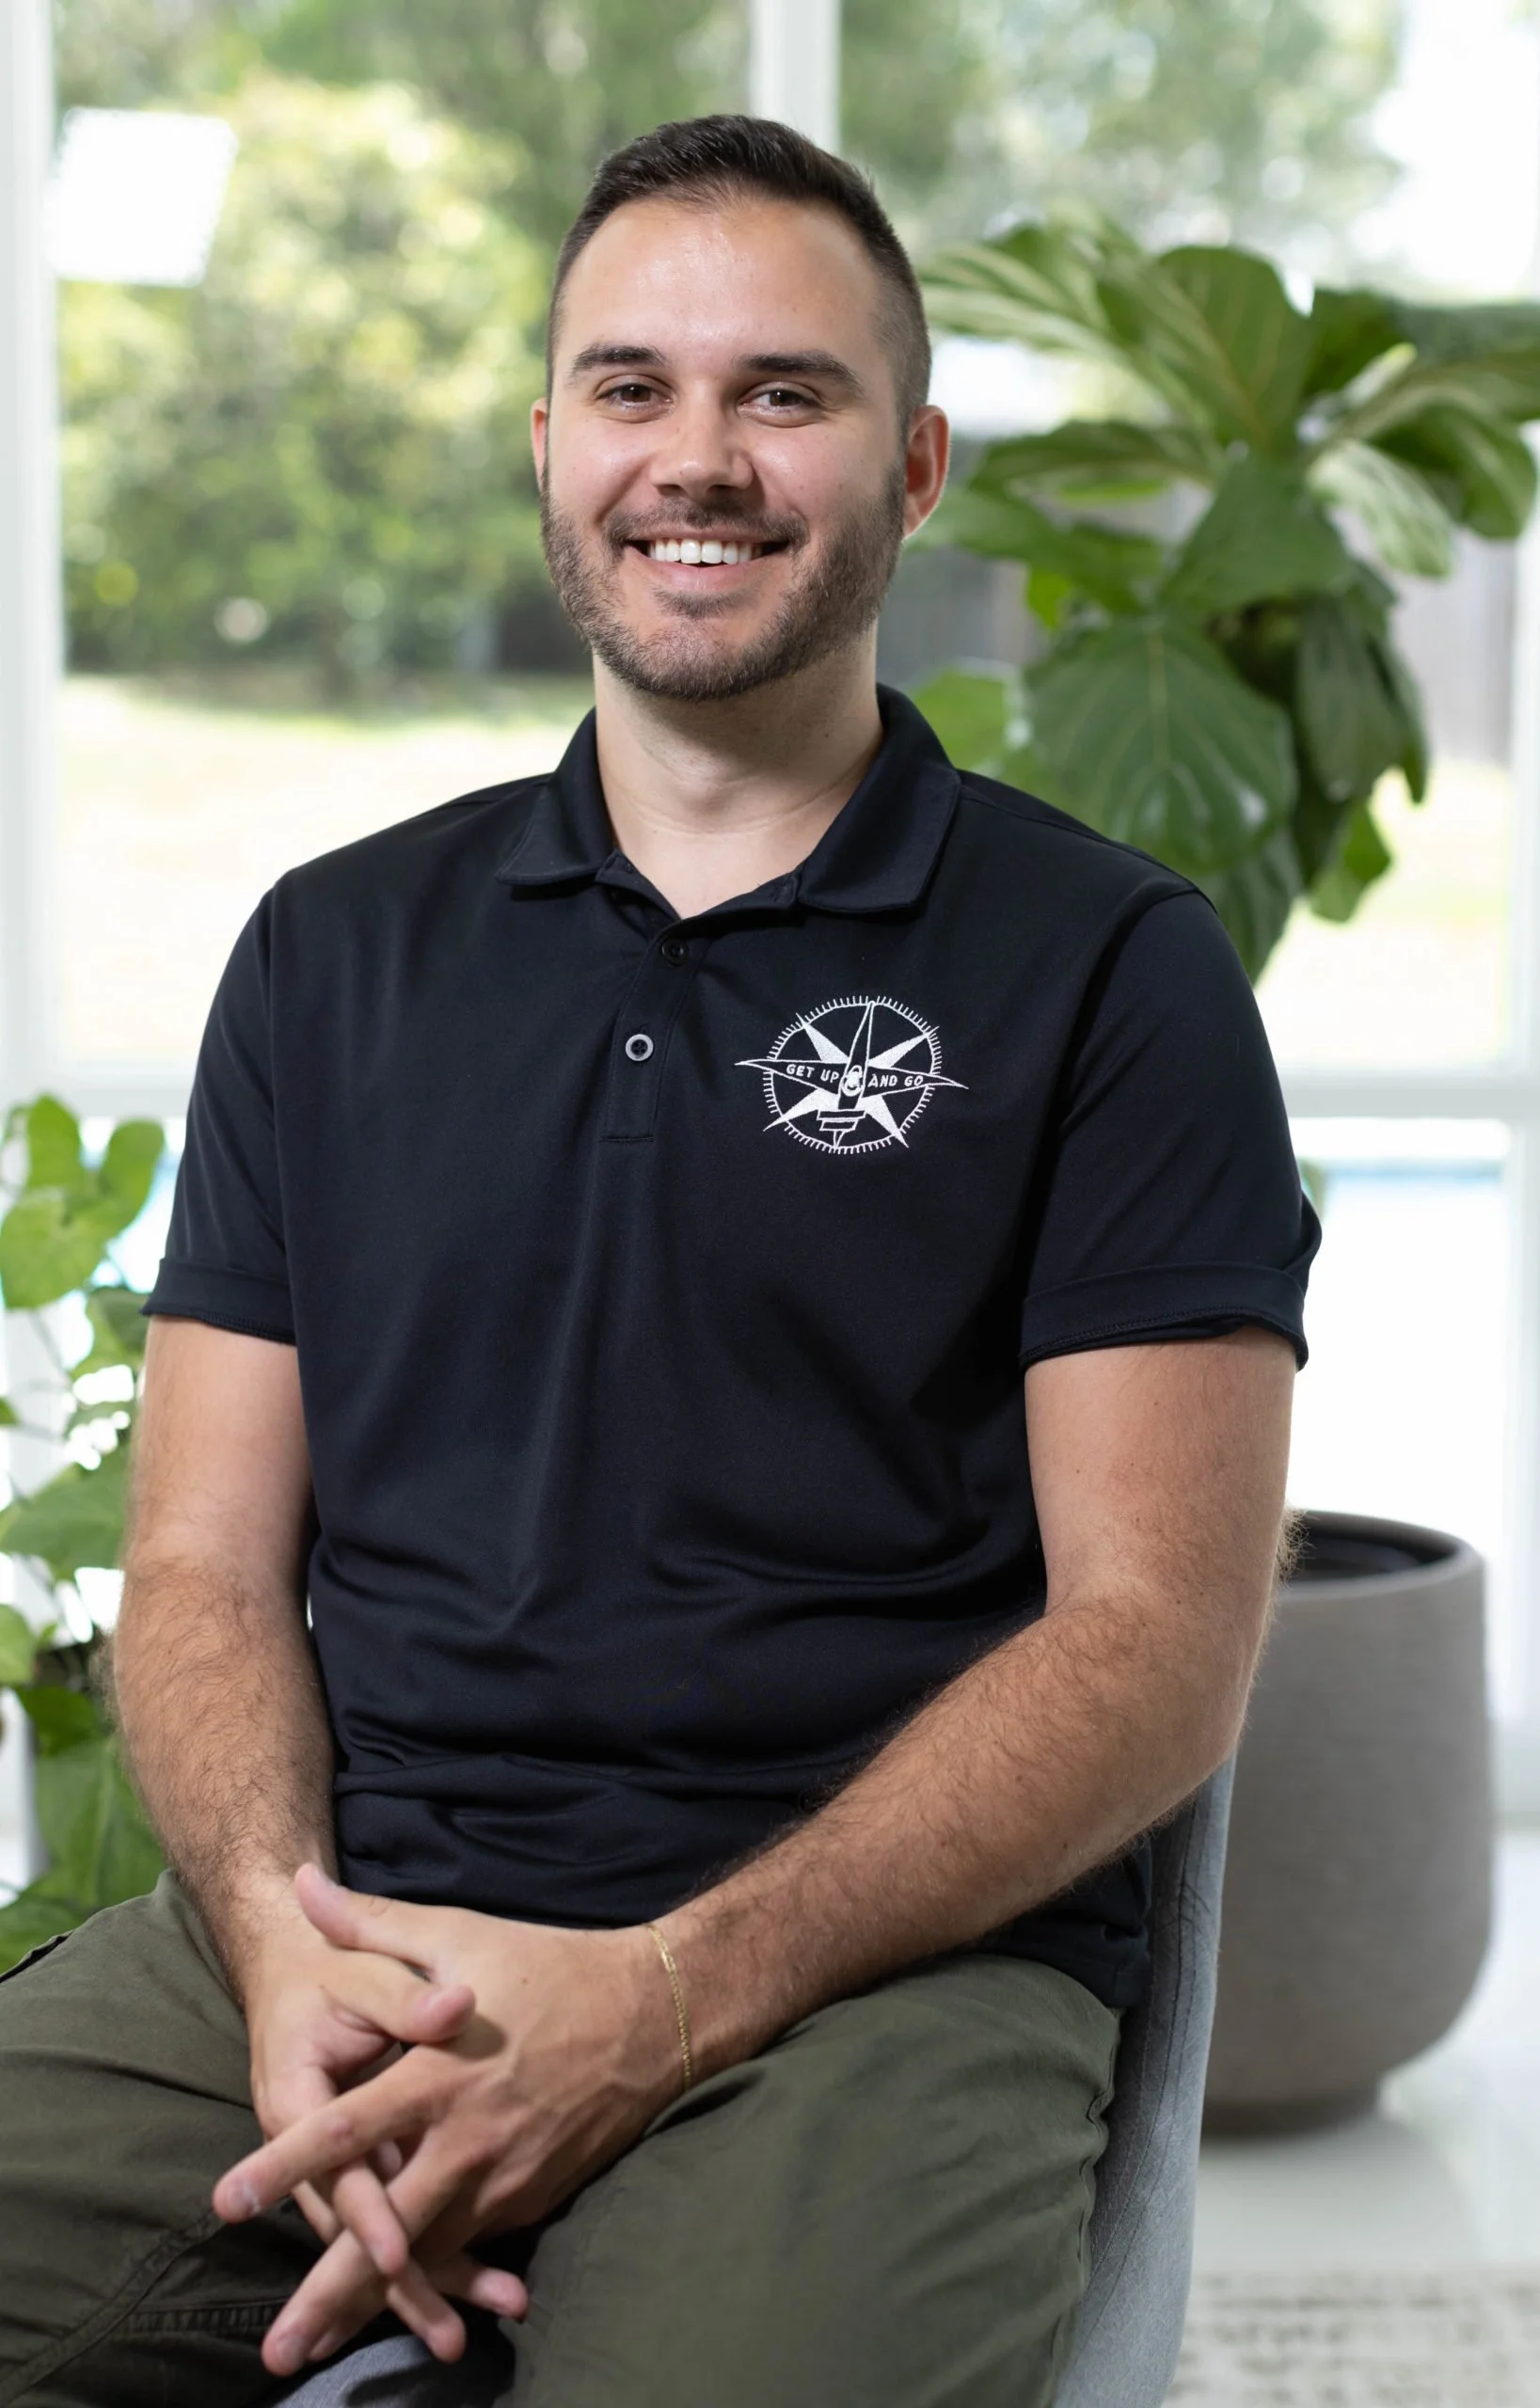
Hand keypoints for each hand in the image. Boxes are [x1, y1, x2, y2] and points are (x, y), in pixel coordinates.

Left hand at [215, 1867, 683, 2374]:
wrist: (654, 2014)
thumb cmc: (547, 1966)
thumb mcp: (458, 1934)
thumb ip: (370, 1924)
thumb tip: (301, 1885)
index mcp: (438, 2075)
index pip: (345, 2132)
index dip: (283, 2167)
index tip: (225, 2202)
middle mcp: (467, 2140)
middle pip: (385, 2231)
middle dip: (327, 2297)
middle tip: (275, 2354)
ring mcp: (504, 2178)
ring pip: (428, 2256)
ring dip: (375, 2309)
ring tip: (320, 2352)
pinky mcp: (530, 2197)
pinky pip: (471, 2243)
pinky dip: (435, 2281)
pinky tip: (401, 2316)